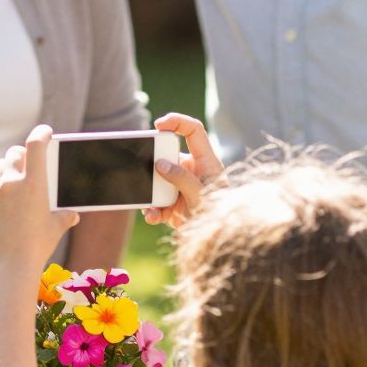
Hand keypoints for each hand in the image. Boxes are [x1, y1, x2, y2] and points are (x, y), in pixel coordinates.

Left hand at [0, 124, 77, 272]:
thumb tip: (72, 215)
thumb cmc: (38, 246)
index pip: (35, 145)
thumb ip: (64, 216)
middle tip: (28, 159)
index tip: (45, 132)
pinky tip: (5, 203)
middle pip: (14, 154)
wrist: (10, 266)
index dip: (41, 134)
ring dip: (7, 168)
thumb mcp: (55, 228)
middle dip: (23, 154)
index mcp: (34, 184)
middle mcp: (11, 183)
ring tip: (14, 177)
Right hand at [144, 113, 224, 229]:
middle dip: (154, 166)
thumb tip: (160, 164)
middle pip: (167, 156)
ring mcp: (181, 188)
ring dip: (150, 193)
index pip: (193, 131)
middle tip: (148, 175)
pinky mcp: (173, 205)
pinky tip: (152, 216)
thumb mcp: (201, 195)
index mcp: (206, 162)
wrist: (218, 244)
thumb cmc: (219, 216)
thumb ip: (181, 178)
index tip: (159, 124)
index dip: (177, 122)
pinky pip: (155, 202)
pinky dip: (151, 209)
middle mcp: (192, 172)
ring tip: (150, 206)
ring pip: (157, 181)